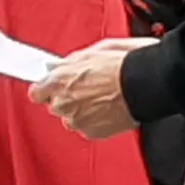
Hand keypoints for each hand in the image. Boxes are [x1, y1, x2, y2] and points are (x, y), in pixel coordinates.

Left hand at [35, 37, 153, 139]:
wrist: (147, 82)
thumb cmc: (125, 63)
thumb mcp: (93, 51)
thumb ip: (69, 63)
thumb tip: (57, 66)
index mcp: (59, 80)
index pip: (36, 92)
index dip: (47, 89)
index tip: (54, 87)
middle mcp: (63, 103)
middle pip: (55, 105)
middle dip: (68, 98)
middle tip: (89, 88)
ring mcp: (77, 120)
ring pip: (72, 118)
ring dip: (83, 110)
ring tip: (104, 97)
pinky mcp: (92, 133)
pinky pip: (88, 128)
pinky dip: (96, 120)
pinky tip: (110, 108)